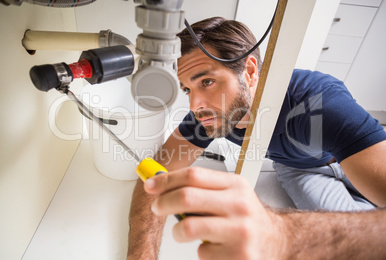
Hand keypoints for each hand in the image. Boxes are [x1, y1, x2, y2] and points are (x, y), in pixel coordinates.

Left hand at [143, 167, 286, 259]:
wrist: (275, 240)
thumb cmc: (245, 217)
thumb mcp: (230, 194)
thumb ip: (200, 188)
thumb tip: (162, 185)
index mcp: (235, 185)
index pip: (193, 176)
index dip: (166, 180)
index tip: (151, 185)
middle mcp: (240, 205)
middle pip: (187, 197)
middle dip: (163, 203)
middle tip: (157, 207)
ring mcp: (240, 231)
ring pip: (189, 227)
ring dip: (178, 232)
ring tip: (186, 232)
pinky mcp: (239, 256)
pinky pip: (202, 252)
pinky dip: (202, 251)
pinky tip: (215, 247)